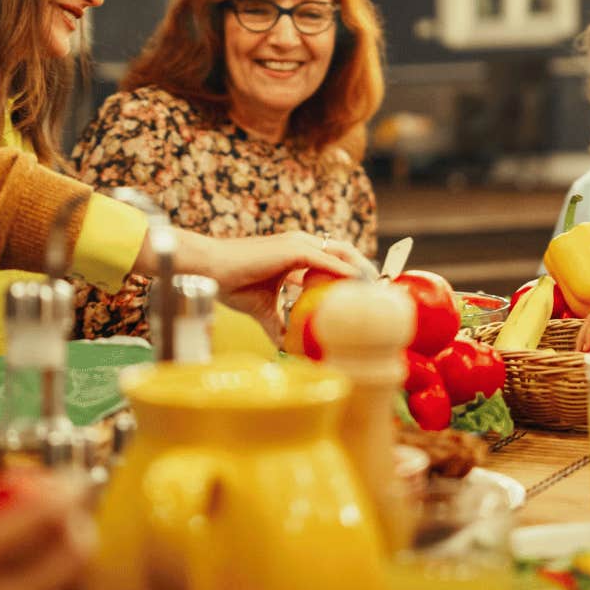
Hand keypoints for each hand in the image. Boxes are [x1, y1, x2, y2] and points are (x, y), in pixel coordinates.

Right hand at [188, 231, 362, 327]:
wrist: (211, 270)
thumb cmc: (233, 284)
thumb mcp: (263, 309)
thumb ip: (278, 324)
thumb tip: (287, 346)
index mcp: (295, 254)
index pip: (332, 259)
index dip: (350, 272)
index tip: (365, 292)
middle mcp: (300, 244)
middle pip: (343, 252)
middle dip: (363, 269)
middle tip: (378, 291)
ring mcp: (298, 244)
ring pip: (340, 253)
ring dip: (360, 269)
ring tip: (374, 289)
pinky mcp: (293, 250)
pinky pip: (326, 260)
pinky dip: (344, 271)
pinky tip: (357, 284)